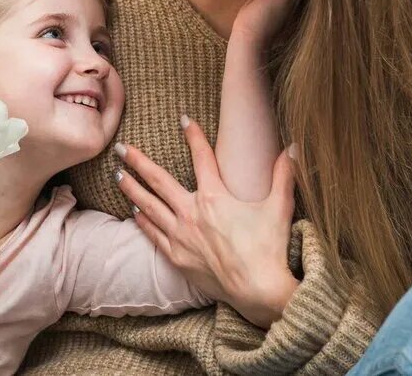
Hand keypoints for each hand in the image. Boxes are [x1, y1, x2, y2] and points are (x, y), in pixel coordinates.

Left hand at [114, 118, 299, 328]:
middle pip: (158, 180)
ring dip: (131, 189)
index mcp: (215, 197)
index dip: (194, 136)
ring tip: (118, 175)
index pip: (202, 158)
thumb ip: (283, 176)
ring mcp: (180, 235)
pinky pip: (152, 234)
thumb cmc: (269, 249)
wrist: (258, 291)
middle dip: (137, 162)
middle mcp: (191, 213)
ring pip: (148, 206)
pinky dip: (141, 220)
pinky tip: (133, 211)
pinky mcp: (176, 256)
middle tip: (121, 148)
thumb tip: (293, 148)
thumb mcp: (279, 208)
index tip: (184, 119)